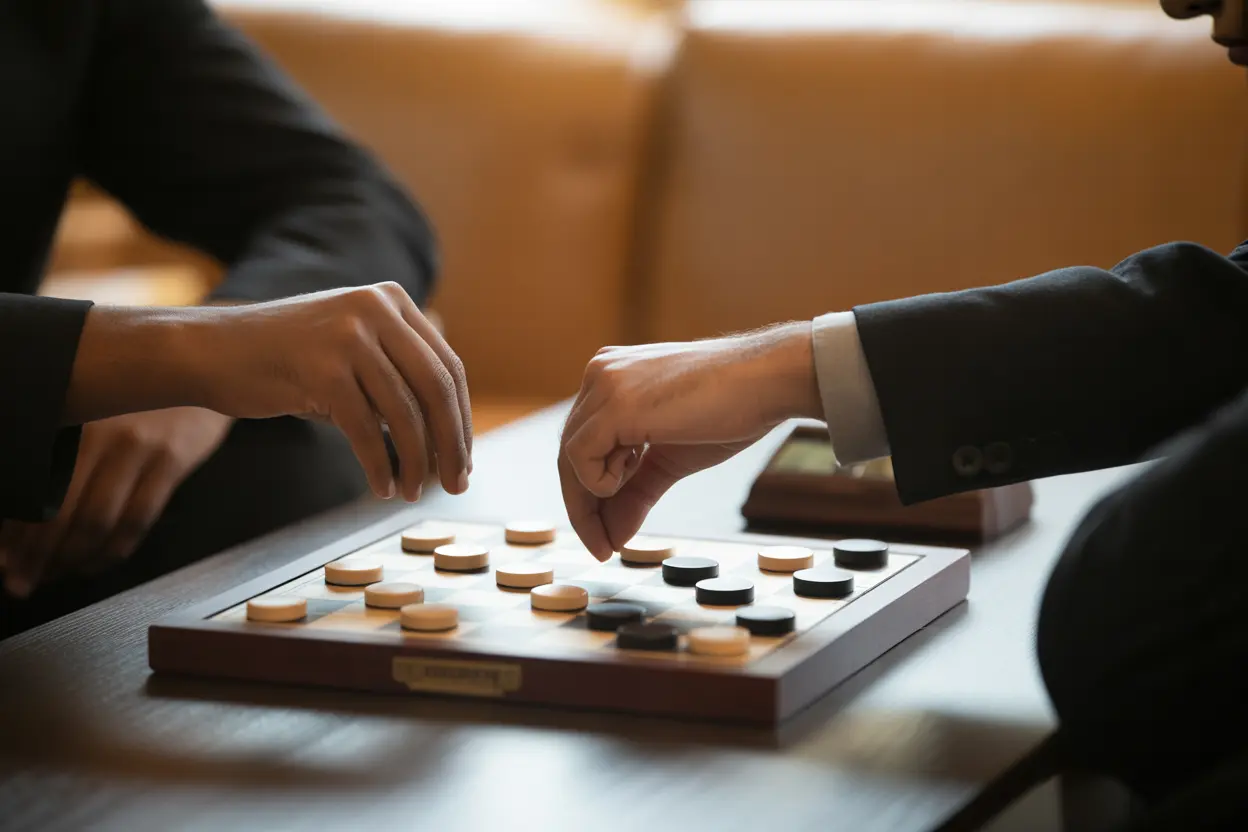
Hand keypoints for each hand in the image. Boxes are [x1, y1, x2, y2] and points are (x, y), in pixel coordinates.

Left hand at [0, 408, 231, 596]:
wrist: (202, 362)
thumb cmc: (138, 385)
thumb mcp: (91, 402)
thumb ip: (62, 439)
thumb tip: (26, 497)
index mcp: (71, 419)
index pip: (34, 488)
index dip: (15, 531)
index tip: (2, 557)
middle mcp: (100, 434)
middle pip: (61, 511)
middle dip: (35, 556)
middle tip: (20, 583)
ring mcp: (139, 448)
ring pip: (99, 521)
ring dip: (73, 558)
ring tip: (56, 576)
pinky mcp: (172, 460)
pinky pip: (139, 518)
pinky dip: (115, 549)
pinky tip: (98, 562)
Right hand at [68, 282, 472, 502]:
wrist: (210, 350)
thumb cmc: (285, 361)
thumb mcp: (352, 350)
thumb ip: (397, 377)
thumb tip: (450, 440)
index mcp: (392, 300)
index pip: (448, 368)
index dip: (461, 420)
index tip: (464, 459)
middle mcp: (376, 308)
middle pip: (437, 389)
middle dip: (451, 444)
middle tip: (455, 484)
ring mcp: (348, 335)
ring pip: (404, 414)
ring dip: (416, 463)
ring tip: (412, 492)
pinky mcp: (321, 368)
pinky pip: (367, 431)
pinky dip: (380, 466)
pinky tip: (382, 487)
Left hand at [558, 322, 822, 559]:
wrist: (766, 381)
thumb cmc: (729, 410)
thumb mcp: (670, 460)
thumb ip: (637, 492)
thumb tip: (613, 536)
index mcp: (612, 377)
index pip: (583, 443)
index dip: (587, 495)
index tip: (603, 535)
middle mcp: (600, 374)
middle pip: (570, 452)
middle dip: (583, 507)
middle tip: (603, 547)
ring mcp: (604, 384)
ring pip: (570, 456)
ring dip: (593, 498)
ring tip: (629, 506)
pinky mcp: (615, 403)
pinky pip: (579, 456)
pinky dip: (598, 482)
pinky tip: (630, 477)